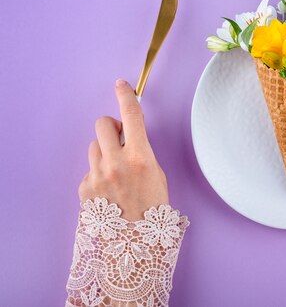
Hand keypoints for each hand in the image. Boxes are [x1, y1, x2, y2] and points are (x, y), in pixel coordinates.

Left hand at [78, 79, 168, 220]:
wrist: (134, 244)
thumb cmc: (152, 211)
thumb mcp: (157, 175)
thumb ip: (141, 153)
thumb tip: (128, 140)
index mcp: (140, 158)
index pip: (132, 116)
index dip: (126, 95)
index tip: (121, 85)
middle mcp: (116, 163)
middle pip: (102, 124)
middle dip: (110, 127)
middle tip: (119, 138)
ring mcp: (97, 176)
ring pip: (94, 147)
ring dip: (104, 152)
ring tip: (116, 172)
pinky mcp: (85, 188)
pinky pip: (89, 169)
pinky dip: (98, 174)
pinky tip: (109, 191)